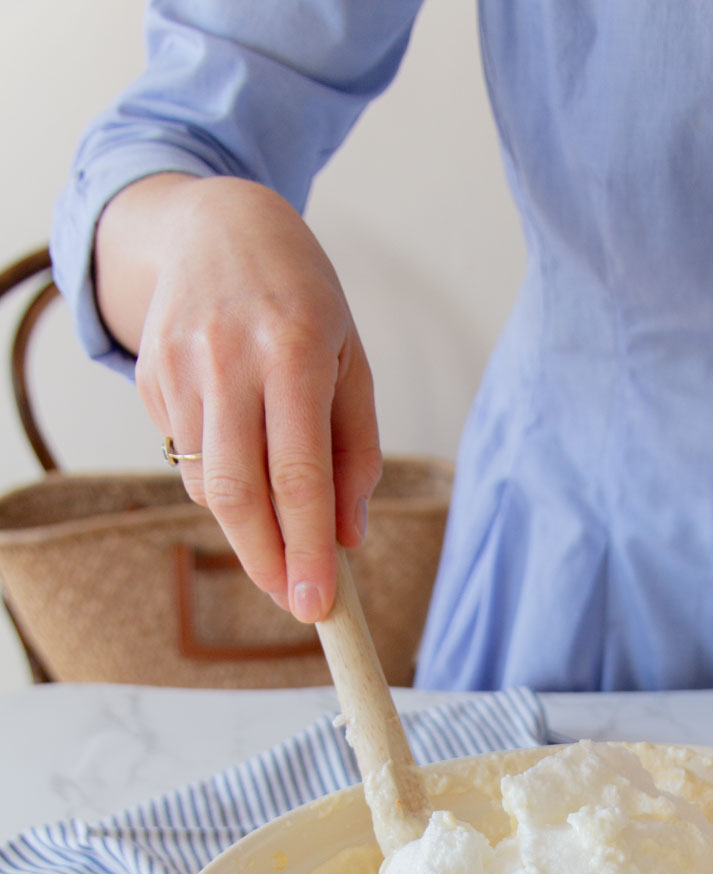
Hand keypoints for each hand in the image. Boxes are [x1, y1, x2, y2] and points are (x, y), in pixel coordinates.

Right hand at [95, 174, 381, 621]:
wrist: (217, 224)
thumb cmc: (302, 301)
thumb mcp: (351, 363)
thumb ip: (356, 452)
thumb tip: (348, 537)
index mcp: (294, 352)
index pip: (298, 474)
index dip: (306, 548)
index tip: (317, 604)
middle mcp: (229, 359)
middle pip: (239, 493)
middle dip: (268, 562)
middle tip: (294, 601)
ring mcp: (180, 368)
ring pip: (208, 485)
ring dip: (248, 527)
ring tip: (281, 524)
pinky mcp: (149, 377)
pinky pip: (187, 460)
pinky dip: (220, 483)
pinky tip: (242, 455)